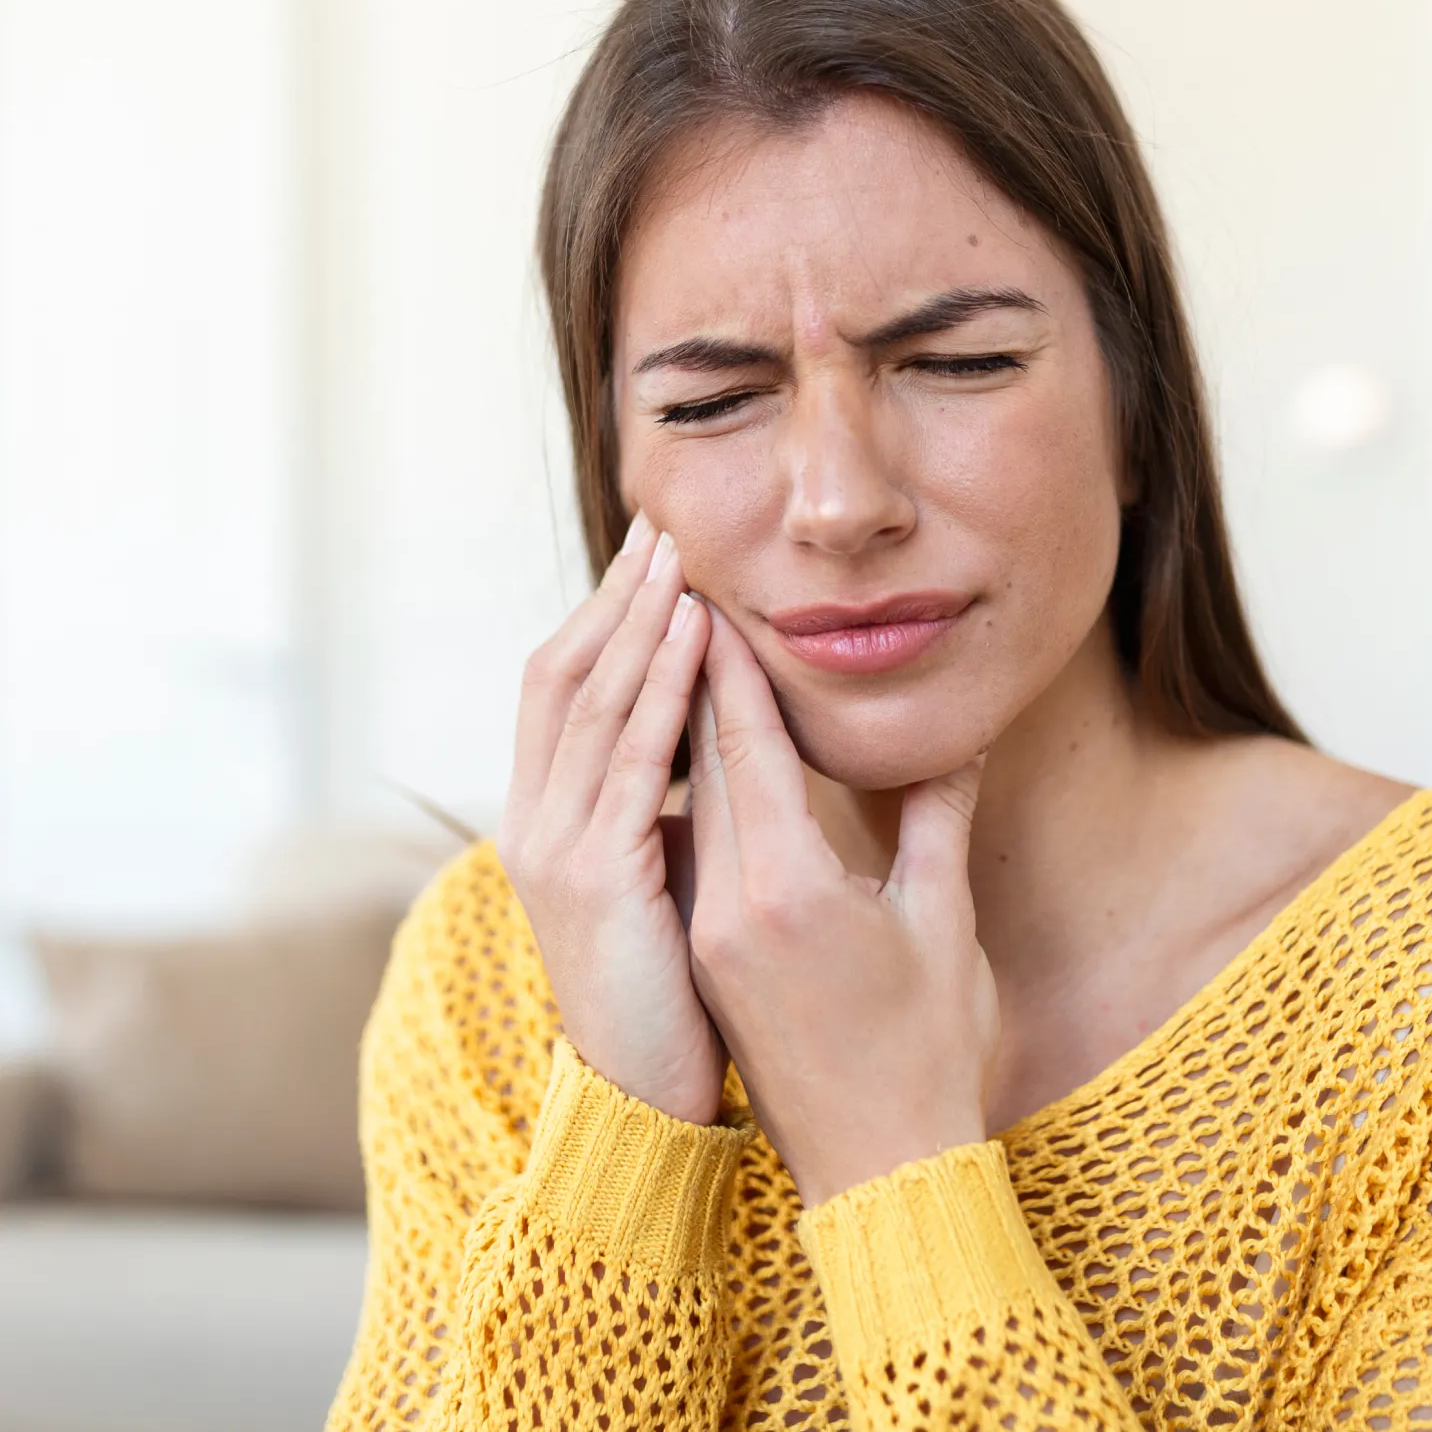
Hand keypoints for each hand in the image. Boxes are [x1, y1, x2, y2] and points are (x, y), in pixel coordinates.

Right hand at [495, 512, 724, 1126]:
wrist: (647, 1101)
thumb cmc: (671, 992)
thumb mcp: (657, 880)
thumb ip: (664, 808)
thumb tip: (703, 746)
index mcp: (547, 817)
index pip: (563, 687)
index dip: (603, 616)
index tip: (651, 558)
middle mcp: (533, 819)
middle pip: (565, 674)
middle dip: (614, 597)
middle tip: (662, 526)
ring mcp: (555, 847)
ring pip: (593, 703)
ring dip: (638, 623)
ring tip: (679, 558)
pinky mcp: (595, 878)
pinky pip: (633, 760)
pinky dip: (663, 689)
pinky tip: (696, 636)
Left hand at [683, 600, 999, 1207]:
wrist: (877, 1169)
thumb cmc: (928, 1050)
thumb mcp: (942, 924)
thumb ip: (937, 821)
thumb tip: (956, 740)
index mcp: (788, 888)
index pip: (747, 751)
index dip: (730, 670)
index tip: (713, 601)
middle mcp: (730, 906)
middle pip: (703, 768)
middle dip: (695, 680)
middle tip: (683, 601)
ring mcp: (711, 935)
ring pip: (690, 807)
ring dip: (684, 730)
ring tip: (681, 656)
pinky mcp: (710, 957)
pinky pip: (693, 850)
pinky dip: (694, 792)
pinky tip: (697, 758)